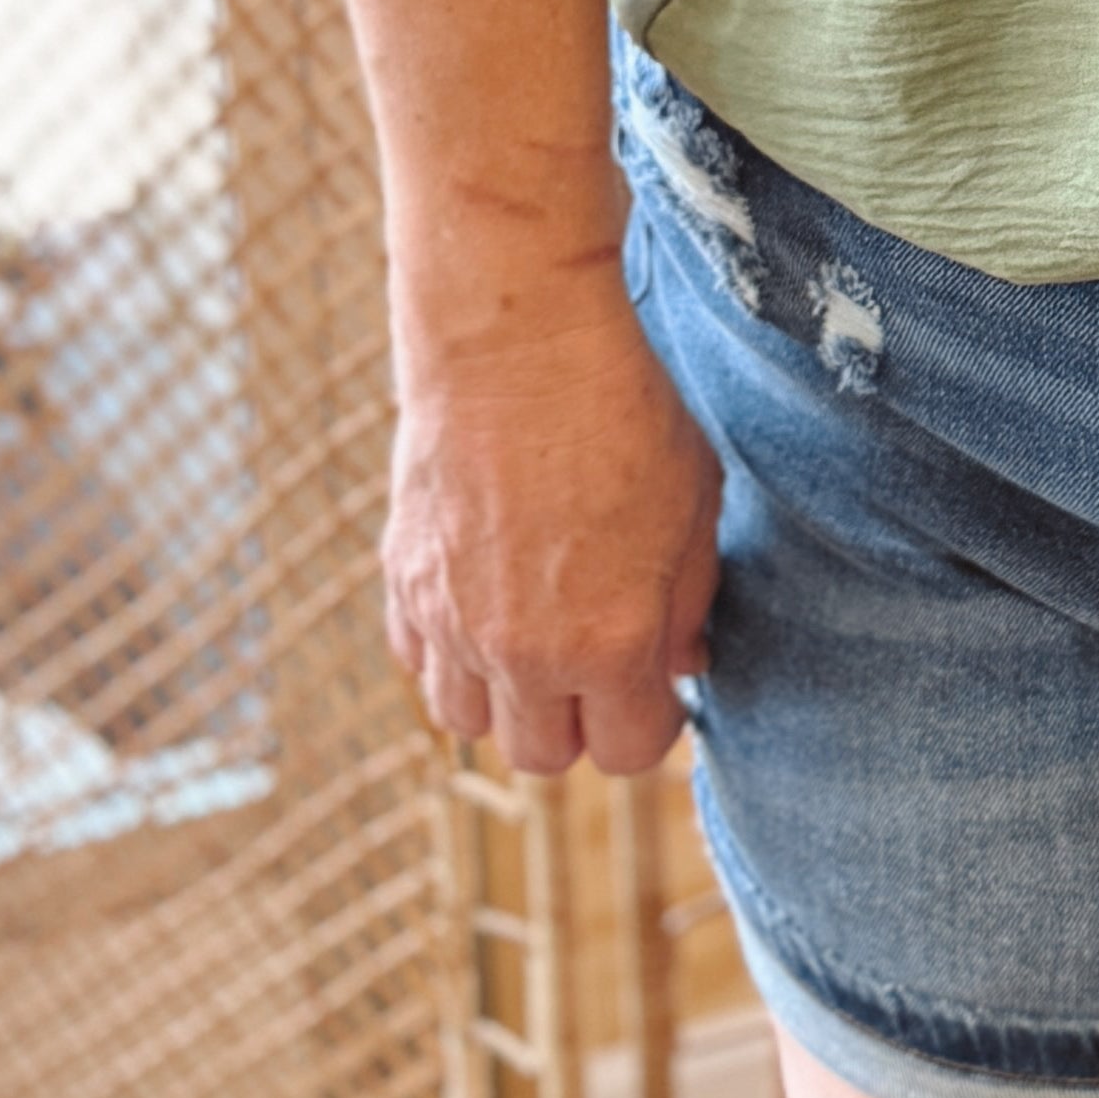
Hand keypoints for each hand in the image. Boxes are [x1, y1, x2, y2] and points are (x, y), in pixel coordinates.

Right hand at [384, 257, 723, 775]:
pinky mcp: (403, 583)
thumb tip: (681, 665)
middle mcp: (523, 653)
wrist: (516, 341)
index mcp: (609, 644)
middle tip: (595, 657)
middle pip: (543, 756)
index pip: (627, 752)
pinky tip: (481, 597)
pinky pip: (419, 662)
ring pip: (468, 722)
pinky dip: (448, 650)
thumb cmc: (623, 412)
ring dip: (504, 695)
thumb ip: (688, 602)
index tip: (653, 676)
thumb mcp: (695, 504)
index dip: (649, 718)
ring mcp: (452, 623)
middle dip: (577, 719)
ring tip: (534, 632)